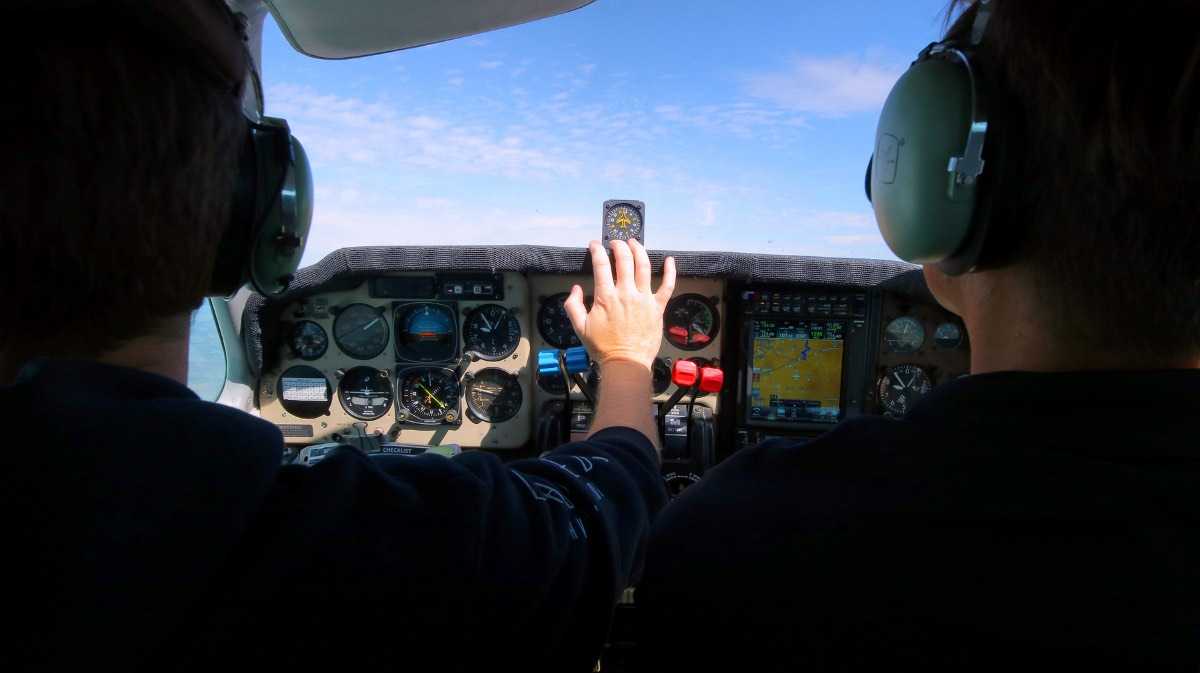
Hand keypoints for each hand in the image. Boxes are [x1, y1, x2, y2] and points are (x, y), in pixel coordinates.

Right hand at [565, 240, 675, 371]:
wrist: (626, 363)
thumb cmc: (602, 347)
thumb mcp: (579, 328)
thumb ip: (573, 306)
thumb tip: (575, 288)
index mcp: (606, 297)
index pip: (601, 265)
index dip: (597, 250)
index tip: (594, 245)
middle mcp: (626, 293)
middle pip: (624, 260)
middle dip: (619, 246)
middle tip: (615, 242)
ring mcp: (644, 299)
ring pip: (644, 266)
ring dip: (639, 250)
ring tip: (634, 242)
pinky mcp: (657, 307)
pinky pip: (667, 286)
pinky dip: (670, 271)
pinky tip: (670, 260)